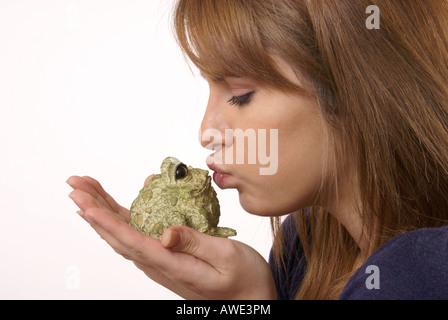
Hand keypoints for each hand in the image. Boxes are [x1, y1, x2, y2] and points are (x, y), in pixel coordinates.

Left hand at [66, 175, 275, 299]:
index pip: (130, 240)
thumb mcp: (227, 257)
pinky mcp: (167, 257)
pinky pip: (138, 234)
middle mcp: (160, 264)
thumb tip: (165, 233)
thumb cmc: (244, 280)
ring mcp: (161, 261)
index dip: (104, 220)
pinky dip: (123, 216)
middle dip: (93, 208)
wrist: (250, 301)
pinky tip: (118, 203)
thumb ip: (196, 244)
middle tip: (75, 184)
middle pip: (118, 235)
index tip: (83, 202)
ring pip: (123, 234)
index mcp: (172, 264)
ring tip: (87, 189)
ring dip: (103, 211)